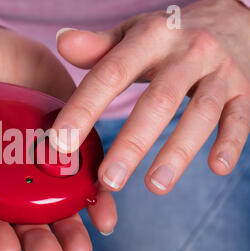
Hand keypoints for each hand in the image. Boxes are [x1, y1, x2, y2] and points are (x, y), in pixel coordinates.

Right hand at [0, 23, 116, 250]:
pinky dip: (95, 200)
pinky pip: (84, 179)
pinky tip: (106, 215)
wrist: (5, 44)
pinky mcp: (70, 149)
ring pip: (56, 208)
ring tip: (81, 248)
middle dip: (38, 241)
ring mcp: (42, 165)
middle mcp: (10, 177)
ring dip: (71, 231)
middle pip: (23, 220)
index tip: (9, 250)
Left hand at [52, 0, 249, 193]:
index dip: (85, 107)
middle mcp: (187, 53)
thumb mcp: (132, 35)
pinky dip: (231, 143)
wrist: (228, 20)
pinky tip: (216, 168)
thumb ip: (98, 47)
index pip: (112, 73)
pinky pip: (240, 117)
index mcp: (151, 38)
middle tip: (108, 179)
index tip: (62, 143)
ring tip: (154, 186)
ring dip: (177, 152)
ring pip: (200, 113)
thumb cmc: (167, 37)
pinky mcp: (243, 89)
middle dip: (132, 143)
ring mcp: (218, 71)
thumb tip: (61, 41)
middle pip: (158, 100)